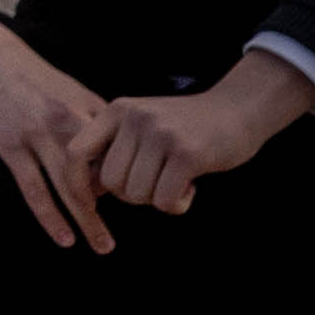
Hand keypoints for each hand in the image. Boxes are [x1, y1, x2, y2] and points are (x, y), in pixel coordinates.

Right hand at [0, 8, 123, 253]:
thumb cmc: (36, 80)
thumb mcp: (74, 92)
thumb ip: (98, 125)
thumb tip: (120, 159)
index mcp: (89, 110)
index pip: (122, 153)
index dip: (135, 179)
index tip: (144, 200)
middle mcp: (67, 122)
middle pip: (101, 173)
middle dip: (120, 206)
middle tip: (134, 229)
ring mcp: (37, 134)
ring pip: (70, 186)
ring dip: (89, 220)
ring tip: (102, 245)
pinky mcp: (10, 145)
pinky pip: (34, 188)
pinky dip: (50, 216)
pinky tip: (64, 236)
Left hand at [84, 58, 309, 215]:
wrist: (238, 109)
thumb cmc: (187, 127)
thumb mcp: (143, 124)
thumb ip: (117, 147)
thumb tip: (89, 186)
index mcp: (117, 111)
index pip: (77, 151)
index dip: (77, 183)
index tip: (89, 202)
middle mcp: (134, 118)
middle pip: (111, 182)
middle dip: (132, 194)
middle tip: (157, 184)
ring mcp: (160, 134)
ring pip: (137, 194)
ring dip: (157, 199)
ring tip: (176, 181)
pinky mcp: (187, 154)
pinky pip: (165, 201)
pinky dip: (177, 205)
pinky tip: (190, 188)